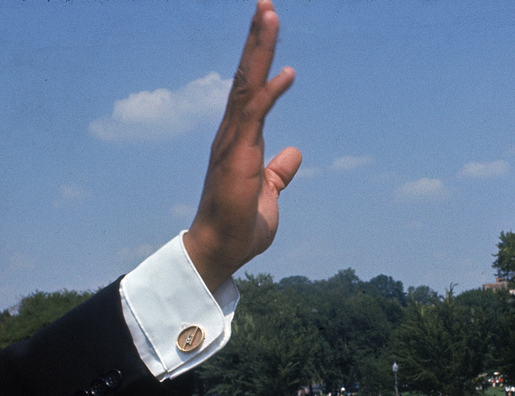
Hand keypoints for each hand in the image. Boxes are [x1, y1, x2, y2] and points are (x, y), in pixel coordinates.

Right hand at [184, 0, 300, 291]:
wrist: (221, 252)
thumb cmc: (240, 226)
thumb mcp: (267, 194)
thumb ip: (278, 173)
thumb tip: (293, 154)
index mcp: (239, 140)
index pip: (251, 89)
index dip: (260, 58)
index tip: (268, 27)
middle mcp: (232, 134)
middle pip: (246, 76)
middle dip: (257, 40)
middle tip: (266, 4)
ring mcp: (232, 143)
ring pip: (247, 86)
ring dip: (259, 50)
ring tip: (269, 14)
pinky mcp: (237, 157)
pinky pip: (254, 116)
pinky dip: (269, 92)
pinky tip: (286, 72)